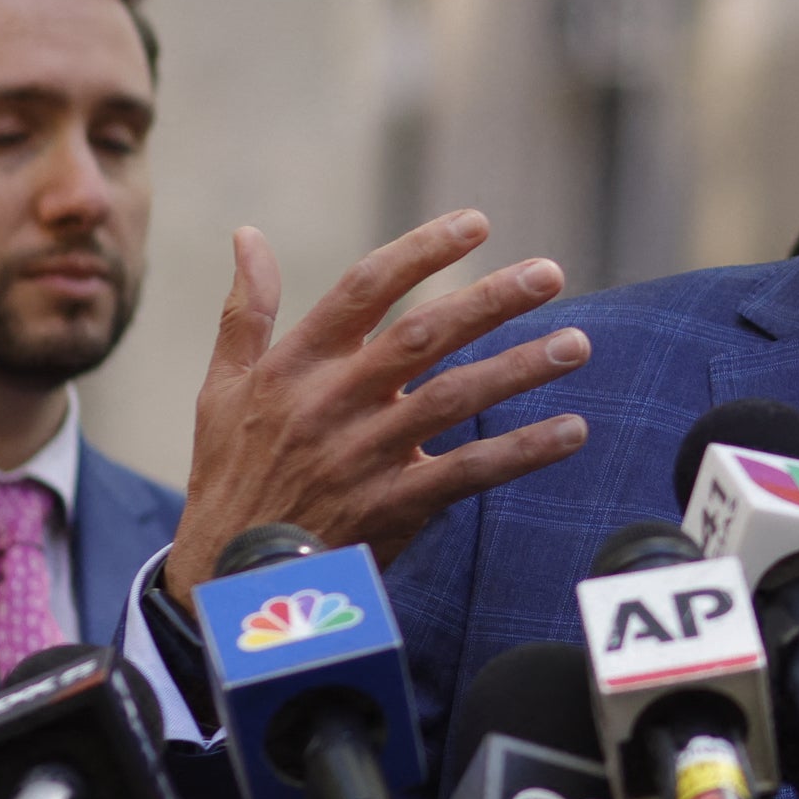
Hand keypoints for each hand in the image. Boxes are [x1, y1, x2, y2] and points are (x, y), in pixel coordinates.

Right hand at [166, 213, 590, 589]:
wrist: (232, 575)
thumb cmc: (230, 473)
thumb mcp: (221, 387)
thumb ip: (246, 311)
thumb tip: (247, 235)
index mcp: (297, 364)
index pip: (364, 288)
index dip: (421, 251)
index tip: (475, 223)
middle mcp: (334, 400)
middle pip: (423, 334)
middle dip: (489, 300)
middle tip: (549, 274)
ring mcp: (366, 453)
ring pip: (455, 397)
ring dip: (520, 368)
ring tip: (577, 344)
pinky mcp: (393, 505)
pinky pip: (469, 471)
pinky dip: (522, 450)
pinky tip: (572, 431)